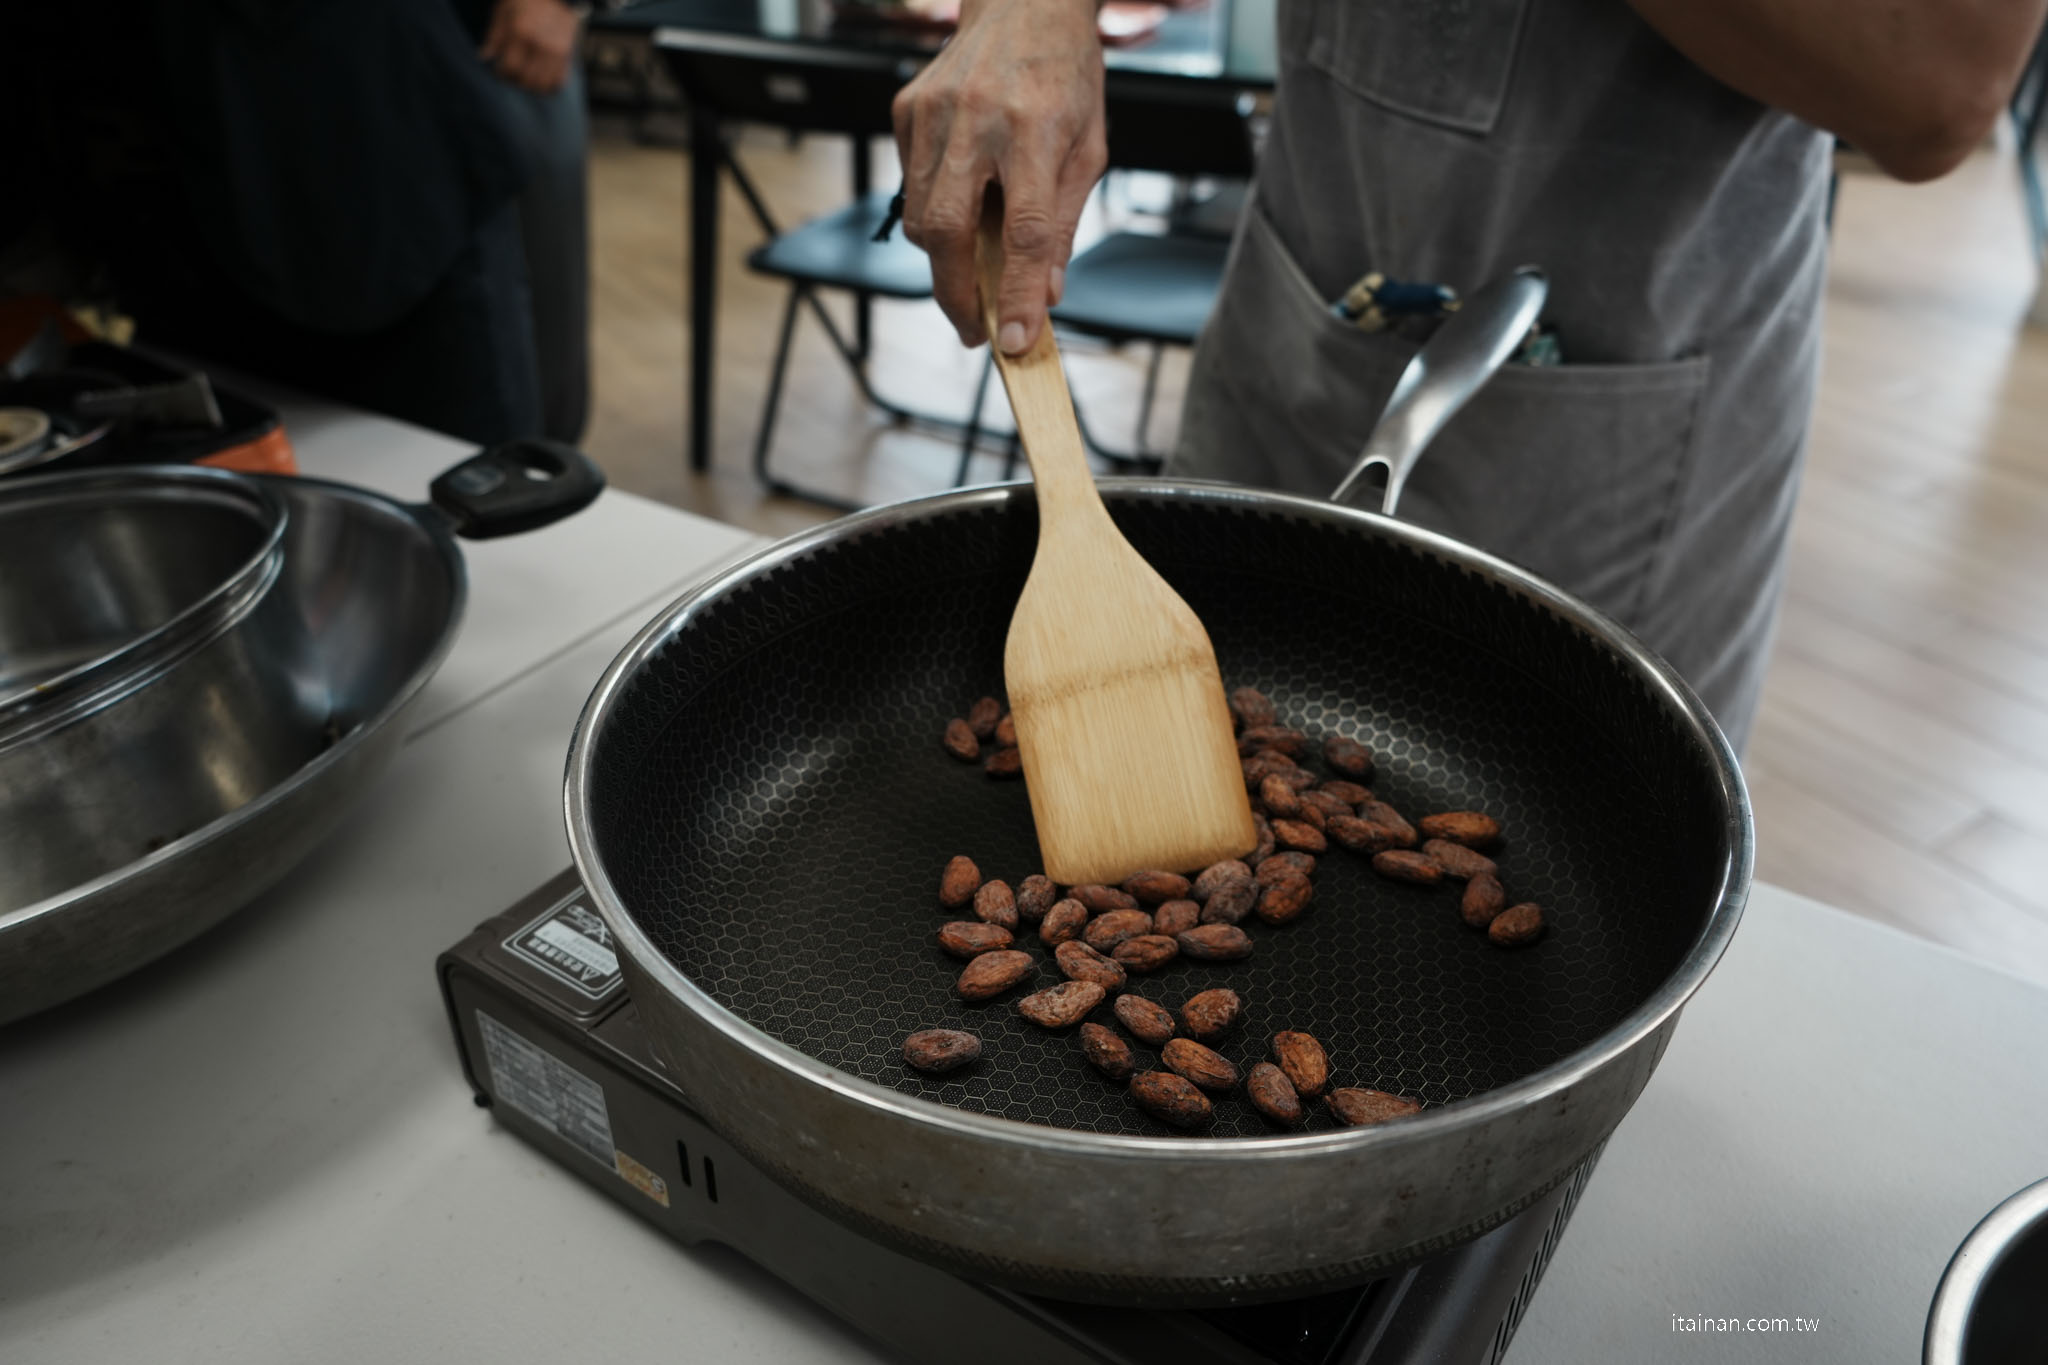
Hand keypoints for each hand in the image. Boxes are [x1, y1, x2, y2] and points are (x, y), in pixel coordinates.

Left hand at [481, 0, 581, 95]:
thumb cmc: (521, 2)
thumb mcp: (502, 14)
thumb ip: (494, 38)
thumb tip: (484, 58)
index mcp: (521, 33)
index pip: (511, 68)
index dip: (502, 74)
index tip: (500, 70)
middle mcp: (540, 44)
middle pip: (527, 80)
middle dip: (516, 81)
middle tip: (512, 74)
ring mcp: (556, 51)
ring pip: (543, 85)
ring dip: (532, 86)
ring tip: (526, 78)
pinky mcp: (567, 54)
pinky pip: (559, 81)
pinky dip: (549, 85)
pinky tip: (541, 78)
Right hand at [891, 0, 1106, 351]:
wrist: (1024, 4)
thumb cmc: (1064, 77)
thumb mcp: (1087, 149)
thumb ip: (1063, 223)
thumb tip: (1046, 295)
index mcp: (1035, 129)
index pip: (1023, 231)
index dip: (1016, 293)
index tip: (1015, 340)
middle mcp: (976, 119)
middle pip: (948, 231)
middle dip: (956, 294)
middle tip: (975, 328)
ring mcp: (933, 112)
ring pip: (921, 216)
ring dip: (944, 258)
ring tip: (974, 263)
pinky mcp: (907, 109)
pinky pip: (910, 185)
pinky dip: (934, 210)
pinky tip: (963, 196)